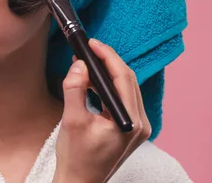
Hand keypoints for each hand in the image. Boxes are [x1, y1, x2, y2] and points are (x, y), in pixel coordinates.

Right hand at [52, 39, 151, 182]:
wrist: (80, 182)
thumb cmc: (76, 157)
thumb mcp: (71, 121)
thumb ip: (75, 90)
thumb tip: (79, 65)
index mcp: (130, 122)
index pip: (123, 78)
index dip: (108, 57)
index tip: (92, 44)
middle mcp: (140, 124)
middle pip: (129, 81)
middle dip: (109, 62)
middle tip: (89, 49)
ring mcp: (138, 127)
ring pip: (127, 89)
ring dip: (109, 74)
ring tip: (88, 63)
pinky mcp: (131, 129)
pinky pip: (124, 99)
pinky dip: (109, 87)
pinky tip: (93, 83)